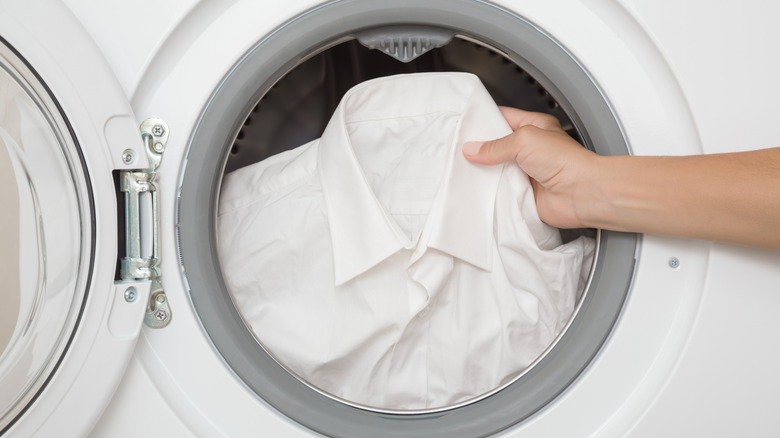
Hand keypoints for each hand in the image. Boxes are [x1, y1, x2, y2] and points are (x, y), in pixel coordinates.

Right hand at [462, 107, 598, 228]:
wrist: (582, 194)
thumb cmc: (567, 161)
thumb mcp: (525, 140)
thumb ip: (496, 145)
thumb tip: (474, 149)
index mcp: (534, 127)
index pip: (503, 118)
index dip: (484, 120)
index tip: (464, 125)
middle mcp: (531, 149)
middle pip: (497, 147)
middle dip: (480, 149)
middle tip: (459, 149)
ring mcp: (526, 172)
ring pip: (497, 170)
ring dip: (485, 172)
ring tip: (464, 169)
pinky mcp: (524, 194)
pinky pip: (501, 192)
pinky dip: (491, 192)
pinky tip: (479, 190)